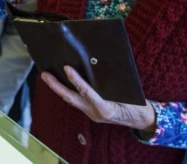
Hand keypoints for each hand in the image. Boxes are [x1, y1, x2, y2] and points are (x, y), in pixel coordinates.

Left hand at [41, 66, 155, 132]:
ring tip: (48, 77)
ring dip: (58, 89)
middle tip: (44, 74)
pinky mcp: (91, 112)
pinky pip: (77, 101)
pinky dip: (68, 92)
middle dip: (56, 86)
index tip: (66, 68)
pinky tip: (62, 83)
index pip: (87, 92)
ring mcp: (92, 114)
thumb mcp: (127, 93)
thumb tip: (96, 66)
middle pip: (71, 98)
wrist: (142, 119)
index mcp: (105, 109)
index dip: (76, 80)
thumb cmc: (137, 104)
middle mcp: (95, 113)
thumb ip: (111, 84)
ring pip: (71, 100)